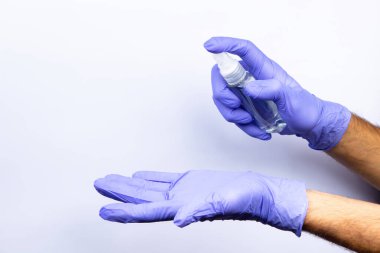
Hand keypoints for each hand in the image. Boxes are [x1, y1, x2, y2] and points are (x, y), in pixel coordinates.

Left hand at [94, 170, 306, 235]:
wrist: (257, 191)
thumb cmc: (245, 200)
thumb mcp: (224, 203)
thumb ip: (200, 211)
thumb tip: (179, 221)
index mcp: (182, 208)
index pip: (146, 212)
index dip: (124, 211)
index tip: (103, 210)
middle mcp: (178, 202)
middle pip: (141, 199)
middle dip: (118, 193)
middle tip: (98, 185)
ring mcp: (182, 191)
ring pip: (149, 188)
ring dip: (128, 185)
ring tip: (110, 179)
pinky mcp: (189, 181)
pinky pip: (163, 179)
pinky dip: (148, 178)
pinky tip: (138, 176)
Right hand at [204, 37, 350, 149]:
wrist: (308, 124)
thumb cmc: (304, 107)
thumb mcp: (292, 98)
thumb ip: (272, 90)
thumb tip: (249, 88)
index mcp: (263, 69)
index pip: (242, 50)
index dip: (225, 45)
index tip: (209, 45)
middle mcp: (251, 78)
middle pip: (222, 77)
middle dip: (223, 96)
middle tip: (237, 107)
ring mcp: (247, 93)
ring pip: (223, 99)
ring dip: (233, 115)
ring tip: (252, 122)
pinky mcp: (246, 107)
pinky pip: (233, 115)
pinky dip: (244, 127)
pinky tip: (260, 131)